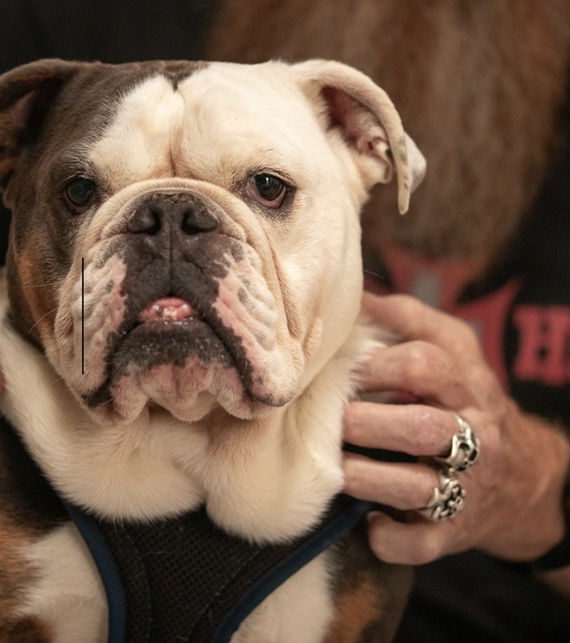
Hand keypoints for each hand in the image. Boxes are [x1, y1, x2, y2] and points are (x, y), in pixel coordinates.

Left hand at [342, 293, 569, 564]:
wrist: (523, 480)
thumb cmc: (467, 402)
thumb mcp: (455, 352)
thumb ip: (410, 318)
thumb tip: (358, 293)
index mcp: (468, 387)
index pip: (424, 367)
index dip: (377, 365)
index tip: (341, 367)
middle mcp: (472, 438)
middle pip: (423, 428)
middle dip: (369, 423)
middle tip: (334, 420)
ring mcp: (463, 489)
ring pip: (416, 488)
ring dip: (367, 478)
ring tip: (338, 468)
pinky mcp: (451, 533)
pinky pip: (419, 544)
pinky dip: (388, 537)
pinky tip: (367, 520)